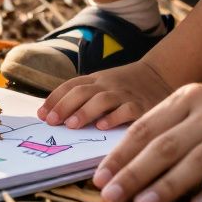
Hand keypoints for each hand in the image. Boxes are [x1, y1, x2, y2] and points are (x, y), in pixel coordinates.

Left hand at [36, 60, 172, 129]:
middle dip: (63, 106)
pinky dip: (114, 117)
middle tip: (51, 121)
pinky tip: (103, 127)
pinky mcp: (142, 106)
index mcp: (96, 80)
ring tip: (71, 124)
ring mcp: (124, 94)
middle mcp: (108, 85)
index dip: (55, 99)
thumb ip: (84, 96)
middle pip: (81, 92)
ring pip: (101, 100)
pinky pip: (127, 110)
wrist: (160, 74)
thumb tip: (53, 114)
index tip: (41, 115)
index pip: (70, 86)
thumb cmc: (126, 85)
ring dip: (84, 112)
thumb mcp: (104, 84)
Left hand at [92, 69, 201, 201]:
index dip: (121, 155)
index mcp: (188, 98)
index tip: (101, 178)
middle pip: (167, 146)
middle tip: (112, 196)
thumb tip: (127, 161)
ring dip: (168, 184)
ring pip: (199, 160)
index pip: (146, 128)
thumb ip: (167, 125)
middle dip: (135, 173)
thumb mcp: (196, 101)